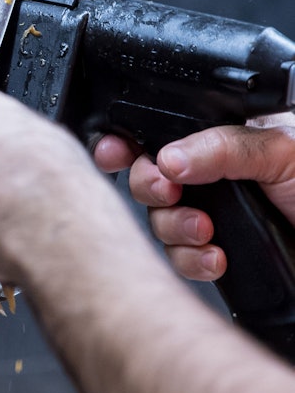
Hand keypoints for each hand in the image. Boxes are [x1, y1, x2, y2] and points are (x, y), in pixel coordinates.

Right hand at [94, 115, 294, 281]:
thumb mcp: (281, 151)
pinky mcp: (217, 252)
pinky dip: (193, 260)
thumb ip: (222, 146)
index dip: (128, 140)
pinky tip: (217, 258)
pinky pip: (181, 258)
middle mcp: (211, 176)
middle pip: (148, 176)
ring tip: (204, 232)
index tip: (115, 151)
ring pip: (159, 220)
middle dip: (151, 186)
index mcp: (221, 138)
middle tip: (169, 190)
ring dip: (175, 228)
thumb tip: (167, 155)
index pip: (160, 131)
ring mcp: (213, 215)